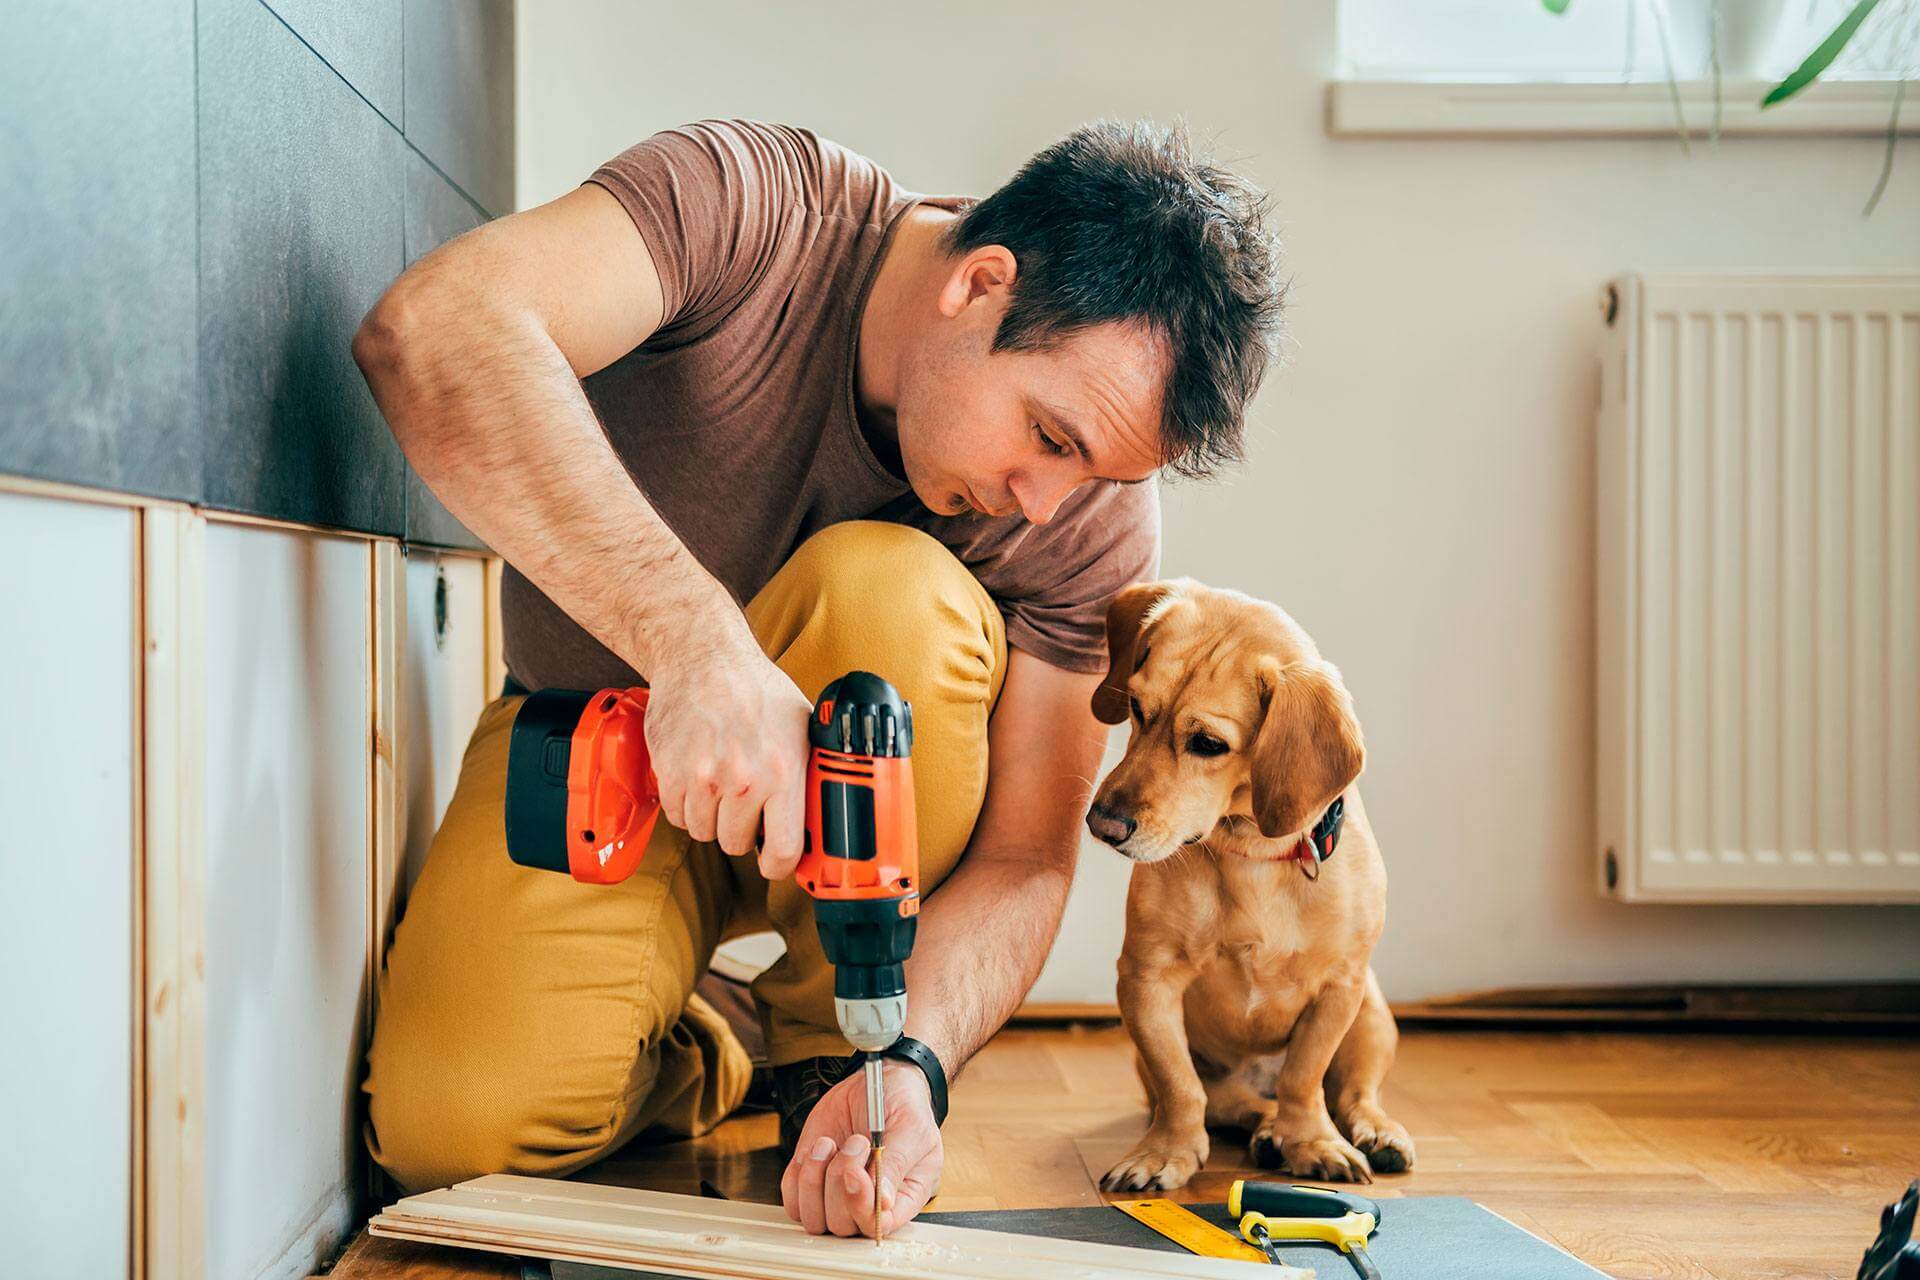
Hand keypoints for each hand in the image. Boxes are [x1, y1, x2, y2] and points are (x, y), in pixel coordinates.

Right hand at [646, 635, 811, 877]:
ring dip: (712, 818)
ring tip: (721, 786)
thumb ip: (810, 772)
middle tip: (745, 806)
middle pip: (737, 844)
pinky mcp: (671, 773)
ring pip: (704, 832)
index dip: (779, 866)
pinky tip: (698, 779)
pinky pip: (677, 816)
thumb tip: (825, 812)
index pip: (783, 850)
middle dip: (742, 831)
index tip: (775, 863)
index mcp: (783, 772)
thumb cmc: (756, 689)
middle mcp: (743, 780)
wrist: (703, 657)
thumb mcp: (802, 726)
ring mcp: (703, 778)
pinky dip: (686, 806)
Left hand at [780, 1061, 942, 1237]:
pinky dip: (797, 1176)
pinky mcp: (813, 1182)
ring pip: (814, 1218)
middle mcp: (868, 1203)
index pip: (878, 1226)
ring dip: (815, 1179)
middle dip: (839, 1181)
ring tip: (830, 1144)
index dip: (862, 1207)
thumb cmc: (903, 1106)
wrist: (877, 1083)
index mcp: (902, 1198)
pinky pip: (794, 1201)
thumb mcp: (910, 1128)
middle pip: (843, 1224)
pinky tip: (815, 1149)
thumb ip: (896, 1164)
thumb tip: (882, 1203)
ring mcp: (837, 1195)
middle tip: (856, 1142)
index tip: (854, 1173)